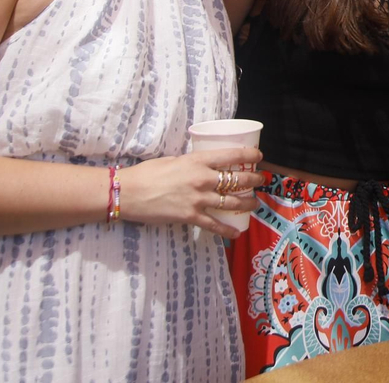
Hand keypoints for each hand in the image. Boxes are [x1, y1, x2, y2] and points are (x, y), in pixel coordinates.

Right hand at [120, 147, 264, 239]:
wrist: (128, 192)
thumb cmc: (147, 173)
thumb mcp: (174, 160)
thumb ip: (191, 164)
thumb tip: (203, 167)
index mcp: (198, 160)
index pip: (231, 154)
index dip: (249, 154)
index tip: (259, 155)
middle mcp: (202, 178)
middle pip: (237, 178)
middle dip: (254, 179)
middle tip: (261, 180)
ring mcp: (198, 199)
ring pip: (232, 201)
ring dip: (247, 202)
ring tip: (255, 203)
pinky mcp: (190, 216)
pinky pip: (214, 225)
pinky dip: (227, 230)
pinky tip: (236, 233)